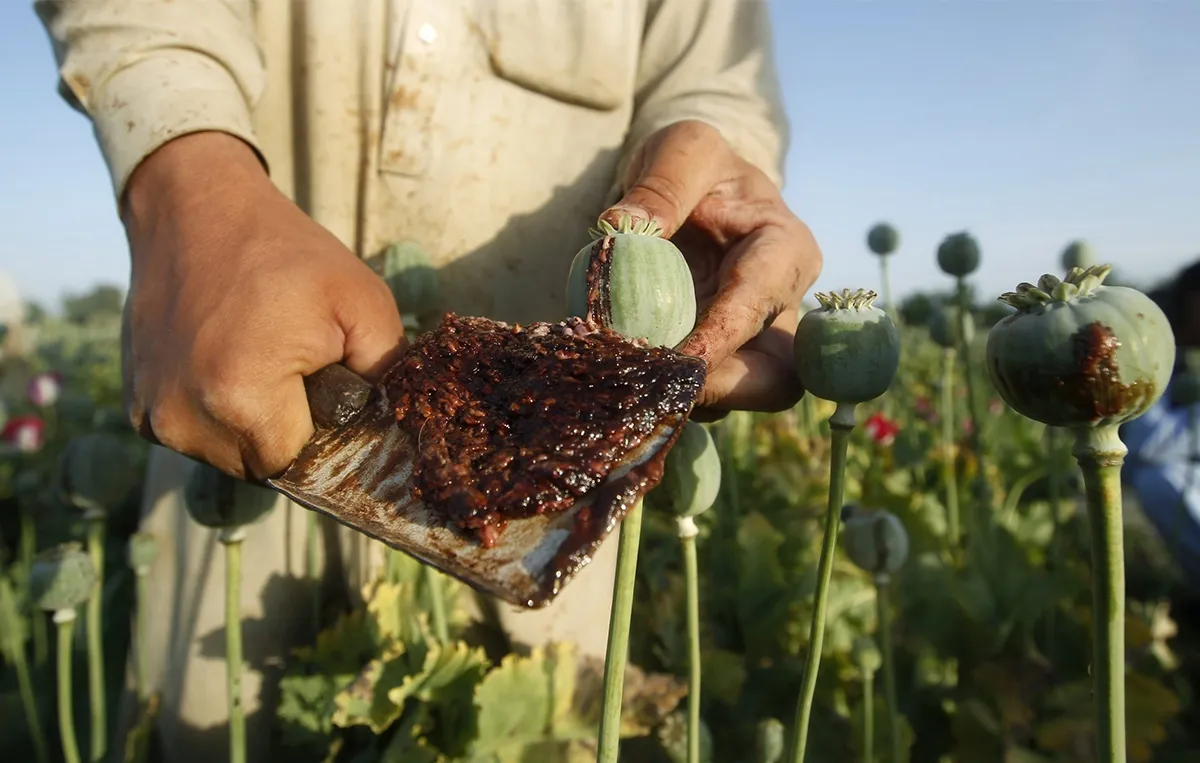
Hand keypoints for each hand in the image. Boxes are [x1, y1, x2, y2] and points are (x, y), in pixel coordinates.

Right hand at [120, 132, 405, 479]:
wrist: (195, 209)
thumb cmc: (287, 253)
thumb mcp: (363, 302)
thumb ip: (387, 374)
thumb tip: (393, 427)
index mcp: (241, 398)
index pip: (299, 464)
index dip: (322, 434)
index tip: (328, 392)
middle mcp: (185, 419)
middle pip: (261, 466)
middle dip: (287, 431)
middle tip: (297, 372)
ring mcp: (153, 415)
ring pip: (226, 456)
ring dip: (250, 426)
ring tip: (260, 362)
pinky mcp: (135, 407)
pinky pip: (194, 436)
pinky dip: (215, 414)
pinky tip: (227, 363)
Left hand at [600, 120, 822, 418]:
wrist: (685, 193)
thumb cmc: (694, 166)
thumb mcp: (683, 148)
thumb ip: (662, 182)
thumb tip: (623, 228)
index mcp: (786, 250)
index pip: (761, 303)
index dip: (722, 337)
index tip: (677, 360)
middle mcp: (779, 308)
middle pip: (775, 377)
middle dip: (720, 390)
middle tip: (656, 389)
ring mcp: (747, 344)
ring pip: (734, 397)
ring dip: (681, 397)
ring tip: (625, 383)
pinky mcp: (714, 364)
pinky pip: (695, 394)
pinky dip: (658, 393)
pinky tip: (618, 377)